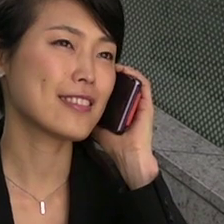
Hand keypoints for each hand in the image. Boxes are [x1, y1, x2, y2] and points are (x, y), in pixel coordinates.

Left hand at [93, 64, 158, 189]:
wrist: (130, 156)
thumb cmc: (117, 146)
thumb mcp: (98, 128)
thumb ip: (91, 118)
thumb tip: (77, 109)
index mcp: (122, 110)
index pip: (116, 91)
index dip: (108, 81)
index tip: (97, 75)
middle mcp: (132, 105)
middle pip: (125, 84)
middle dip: (115, 74)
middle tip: (105, 67)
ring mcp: (140, 104)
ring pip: (135, 81)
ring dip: (125, 72)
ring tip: (114, 66)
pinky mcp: (147, 104)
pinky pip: (144, 84)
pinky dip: (135, 75)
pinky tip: (125, 70)